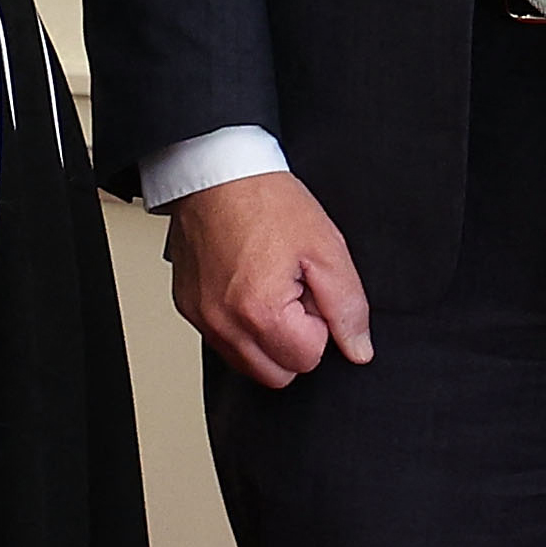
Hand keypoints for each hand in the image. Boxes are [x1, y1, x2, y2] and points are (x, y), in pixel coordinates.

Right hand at [168, 171, 373, 386]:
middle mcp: (223, 323)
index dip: (319, 326)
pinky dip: (240, 326)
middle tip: (293, 293)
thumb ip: (348, 308)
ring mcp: (200, 316)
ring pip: (247, 364)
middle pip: (276, 375)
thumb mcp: (326, 249)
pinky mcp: (187, 306)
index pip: (308, 361)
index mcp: (261, 312)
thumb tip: (358, 350)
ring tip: (269, 287)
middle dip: (292, 343)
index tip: (309, 291)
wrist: (216, 171)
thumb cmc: (266, 201)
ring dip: (265, 339)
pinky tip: (246, 286)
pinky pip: (222, 341)